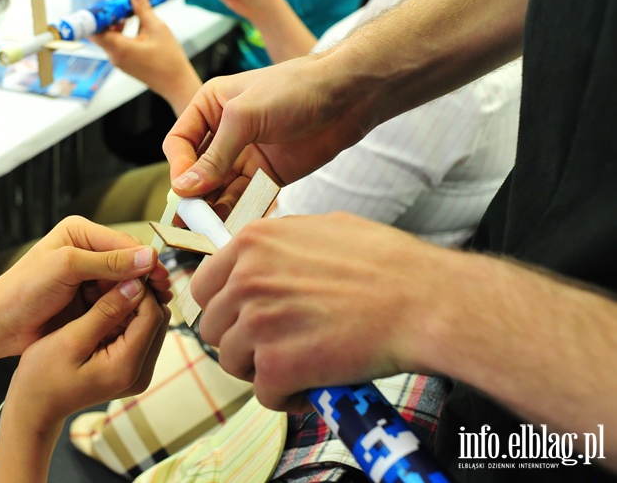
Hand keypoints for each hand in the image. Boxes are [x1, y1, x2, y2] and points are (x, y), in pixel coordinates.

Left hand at [0, 216, 170, 356]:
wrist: (1, 324)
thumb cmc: (24, 289)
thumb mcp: (67, 268)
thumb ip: (108, 263)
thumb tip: (148, 256)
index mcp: (80, 233)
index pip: (123, 242)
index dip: (143, 260)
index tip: (161, 277)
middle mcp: (87, 251)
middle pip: (128, 262)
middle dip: (145, 278)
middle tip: (165, 294)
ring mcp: (89, 277)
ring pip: (125, 282)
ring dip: (140, 293)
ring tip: (158, 307)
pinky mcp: (89, 300)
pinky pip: (117, 300)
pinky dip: (129, 307)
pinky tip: (140, 316)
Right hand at [10, 279, 170, 422]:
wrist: (35, 408)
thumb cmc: (43, 377)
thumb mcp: (71, 339)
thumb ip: (105, 312)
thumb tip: (135, 285)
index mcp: (126, 367)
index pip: (153, 316)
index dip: (141, 288)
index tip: (121, 269)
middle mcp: (140, 373)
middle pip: (157, 320)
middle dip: (139, 295)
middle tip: (112, 276)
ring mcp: (136, 373)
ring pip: (149, 325)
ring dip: (132, 304)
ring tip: (105, 289)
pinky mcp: (129, 369)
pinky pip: (137, 334)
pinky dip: (124, 317)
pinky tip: (103, 306)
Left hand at [91, 0, 200, 114]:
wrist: (176, 83)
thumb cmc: (169, 60)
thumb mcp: (157, 28)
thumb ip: (143, 9)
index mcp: (120, 48)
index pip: (94, 31)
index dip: (96, 16)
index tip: (104, 4)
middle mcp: (115, 56)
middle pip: (100, 32)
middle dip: (108, 16)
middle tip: (120, 3)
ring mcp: (119, 61)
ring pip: (109, 38)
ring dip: (116, 23)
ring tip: (130, 12)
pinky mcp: (125, 62)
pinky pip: (117, 44)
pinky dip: (122, 32)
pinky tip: (135, 24)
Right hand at [163, 50, 377, 207]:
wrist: (348, 97)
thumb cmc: (296, 88)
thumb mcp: (246, 115)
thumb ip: (215, 155)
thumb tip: (185, 187)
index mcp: (211, 106)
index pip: (180, 142)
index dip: (178, 167)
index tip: (183, 191)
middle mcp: (224, 132)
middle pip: (196, 171)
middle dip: (193, 195)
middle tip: (188, 222)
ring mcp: (246, 155)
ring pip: (219, 189)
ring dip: (214, 208)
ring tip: (209, 230)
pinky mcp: (268, 175)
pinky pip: (245, 199)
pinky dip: (238, 213)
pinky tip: (233, 226)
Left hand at [190, 212, 448, 411]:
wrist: (423, 301)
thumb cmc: (385, 263)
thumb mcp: (322, 228)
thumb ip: (278, 245)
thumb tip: (259, 258)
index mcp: (251, 243)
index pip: (203, 286)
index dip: (223, 308)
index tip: (242, 319)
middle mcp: (245, 280)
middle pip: (213, 328)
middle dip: (241, 340)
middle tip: (276, 346)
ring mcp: (258, 323)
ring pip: (234, 362)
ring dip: (262, 369)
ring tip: (298, 365)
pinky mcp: (277, 365)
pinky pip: (264, 393)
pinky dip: (287, 397)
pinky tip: (312, 386)